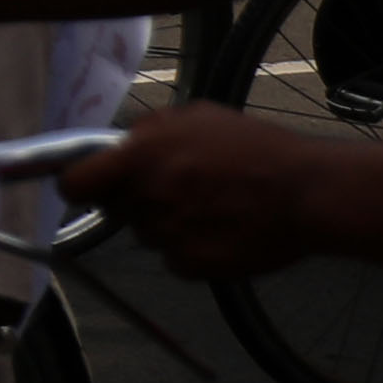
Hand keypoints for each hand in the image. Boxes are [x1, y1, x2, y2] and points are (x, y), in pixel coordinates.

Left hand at [60, 108, 333, 282]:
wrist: (307, 192)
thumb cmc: (257, 148)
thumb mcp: (199, 117)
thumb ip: (150, 128)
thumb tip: (121, 142)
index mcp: (141, 158)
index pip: (75, 183)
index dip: (78, 185)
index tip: (87, 186)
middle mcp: (148, 198)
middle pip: (115, 209)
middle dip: (134, 199)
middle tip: (175, 188)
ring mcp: (169, 235)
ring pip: (146, 234)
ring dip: (166, 223)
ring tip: (211, 206)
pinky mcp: (192, 265)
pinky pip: (174, 260)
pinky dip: (190, 249)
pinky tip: (221, 230)